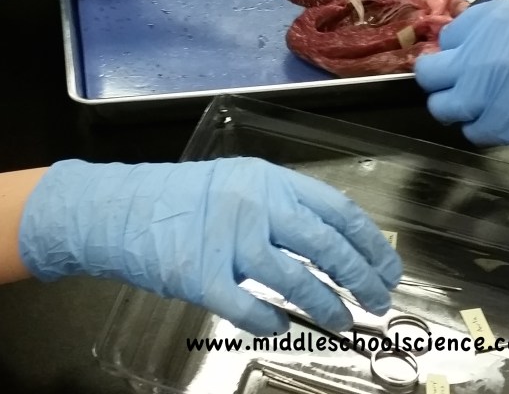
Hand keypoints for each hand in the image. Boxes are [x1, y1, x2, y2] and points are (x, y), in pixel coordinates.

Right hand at [18, 157, 402, 335]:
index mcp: (270, 180)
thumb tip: (335, 241)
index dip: (369, 242)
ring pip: (294, 280)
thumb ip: (284, 205)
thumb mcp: (241, 183)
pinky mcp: (200, 276)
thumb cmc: (185, 199)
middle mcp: (255, 205)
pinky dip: (271, 323)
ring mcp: (227, 240)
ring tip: (346, 321)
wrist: (120, 208)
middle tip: (378, 300)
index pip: (337, 210)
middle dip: (359, 277)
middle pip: (324, 245)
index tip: (388, 266)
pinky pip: (248, 308)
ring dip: (326, 305)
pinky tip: (284, 328)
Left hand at [414, 0, 508, 145]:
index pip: (448, 36)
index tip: (469, 55)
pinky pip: (476, 132)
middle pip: (431, 73)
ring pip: (445, 108)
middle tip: (463, 80)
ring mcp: (489, 94)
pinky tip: (506, 118)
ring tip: (483, 102)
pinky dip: (484, 127)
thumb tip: (487, 42)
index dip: (459, 48)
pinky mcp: (508, 128)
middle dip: (443, 77)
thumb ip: (506, 27)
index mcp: (491, 19)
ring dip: (459, 105)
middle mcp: (480, 56)